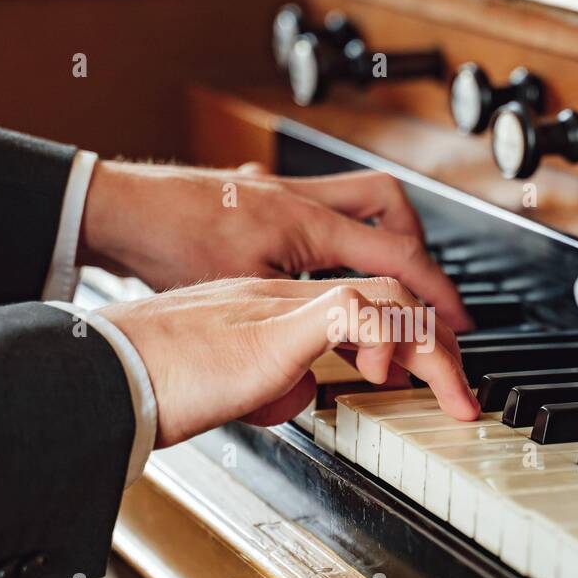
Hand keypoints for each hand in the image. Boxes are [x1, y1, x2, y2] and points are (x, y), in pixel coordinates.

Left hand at [79, 160, 472, 331]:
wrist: (118, 209)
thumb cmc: (170, 245)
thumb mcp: (242, 303)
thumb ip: (293, 341)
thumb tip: (316, 385)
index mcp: (310, 224)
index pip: (396, 256)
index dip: (435, 292)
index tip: (459, 321)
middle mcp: (301, 199)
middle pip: (389, 206)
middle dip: (416, 247)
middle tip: (422, 290)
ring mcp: (277, 192)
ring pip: (351, 200)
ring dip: (371, 235)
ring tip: (375, 279)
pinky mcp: (252, 197)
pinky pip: (309, 206)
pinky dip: (324, 234)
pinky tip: (308, 260)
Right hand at [98, 277, 479, 446]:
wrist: (99, 373)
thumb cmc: (146, 382)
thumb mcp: (226, 386)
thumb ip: (269, 381)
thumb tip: (303, 394)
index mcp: (267, 306)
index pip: (356, 302)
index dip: (402, 336)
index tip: (427, 376)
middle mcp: (278, 296)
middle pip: (384, 294)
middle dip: (435, 342)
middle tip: (460, 387)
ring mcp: (276, 306)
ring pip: (384, 297)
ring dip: (430, 347)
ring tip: (452, 390)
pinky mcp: (272, 328)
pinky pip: (354, 312)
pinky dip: (389, 342)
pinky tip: (391, 377)